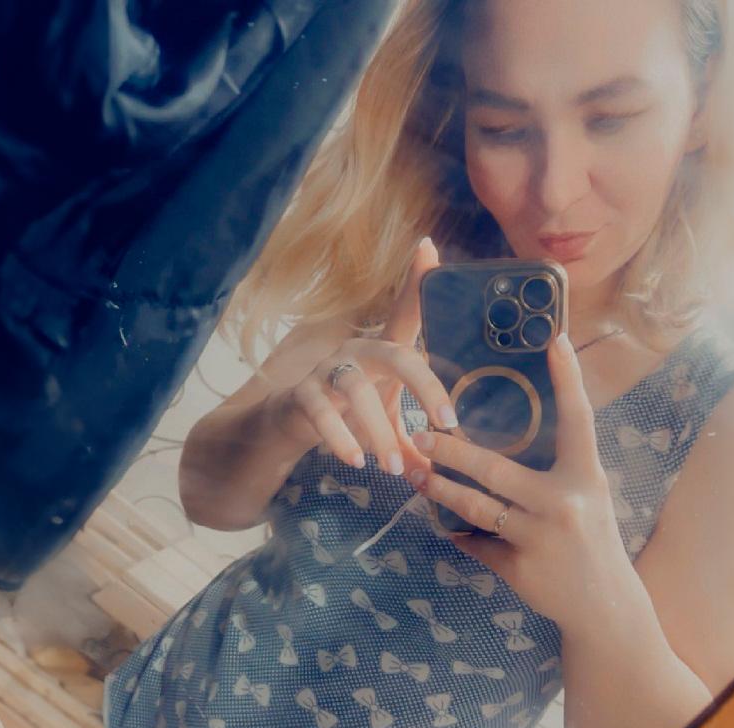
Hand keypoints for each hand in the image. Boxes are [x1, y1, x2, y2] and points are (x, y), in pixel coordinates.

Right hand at [271, 237, 457, 475]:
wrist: (286, 429)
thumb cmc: (347, 417)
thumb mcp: (384, 425)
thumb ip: (412, 445)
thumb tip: (439, 475)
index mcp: (382, 352)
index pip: (405, 313)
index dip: (416, 281)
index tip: (429, 247)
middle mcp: (356, 352)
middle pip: (396, 353)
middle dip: (425, 385)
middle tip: (447, 424)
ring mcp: (326, 370)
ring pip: (357, 390)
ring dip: (381, 432)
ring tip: (395, 469)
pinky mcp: (300, 395)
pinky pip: (321, 412)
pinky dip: (341, 438)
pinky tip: (356, 461)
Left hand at [406, 333, 637, 633]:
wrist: (604, 607)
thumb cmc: (592, 540)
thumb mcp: (586, 497)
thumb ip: (557, 468)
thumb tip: (509, 433)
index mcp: (586, 476)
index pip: (578, 418)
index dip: (569, 378)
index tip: (557, 339)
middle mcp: (564, 502)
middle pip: (494, 468)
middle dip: (451, 451)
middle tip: (421, 434)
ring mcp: (540, 537)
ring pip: (475, 507)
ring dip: (440, 489)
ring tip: (417, 474)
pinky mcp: (520, 567)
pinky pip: (478, 543)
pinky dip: (462, 535)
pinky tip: (448, 527)